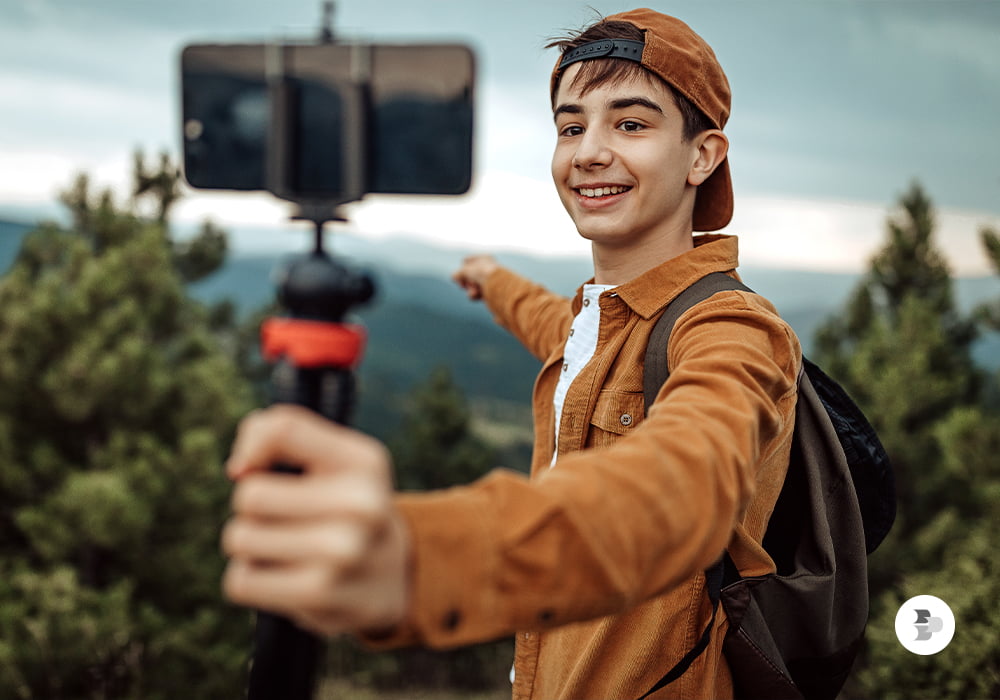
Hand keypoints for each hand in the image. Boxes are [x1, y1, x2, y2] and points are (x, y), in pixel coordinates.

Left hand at [221, 405, 409, 637]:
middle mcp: (361, 504)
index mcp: (364, 463)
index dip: (253, 448)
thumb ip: (282, 434)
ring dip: (251, 545)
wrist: (390, 578)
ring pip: (240, 538)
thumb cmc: (344, 507)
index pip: (284, 429)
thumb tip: (239, 469)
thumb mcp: (333, 459)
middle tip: (285, 519)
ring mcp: (342, 553)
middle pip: (250, 495)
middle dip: (253, 509)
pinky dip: (250, 580)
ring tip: (286, 549)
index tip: (258, 469)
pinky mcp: (318, 595)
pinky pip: (240, 581)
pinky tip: (282, 578)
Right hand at [452, 254, 499, 300]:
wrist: (499, 286)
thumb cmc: (482, 274)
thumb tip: (454, 277)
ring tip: (474, 290)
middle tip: (464, 284)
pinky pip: (477, 294)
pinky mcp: (490, 293)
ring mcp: (489, 282)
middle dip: (466, 280)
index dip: (463, 267)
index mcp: (485, 258)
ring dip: (469, 288)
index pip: (467, 261)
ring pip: (472, 285)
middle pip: (468, 275)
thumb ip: (458, 273)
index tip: (463, 272)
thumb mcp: (465, 270)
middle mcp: (488, 269)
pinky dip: (474, 295)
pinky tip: (477, 295)